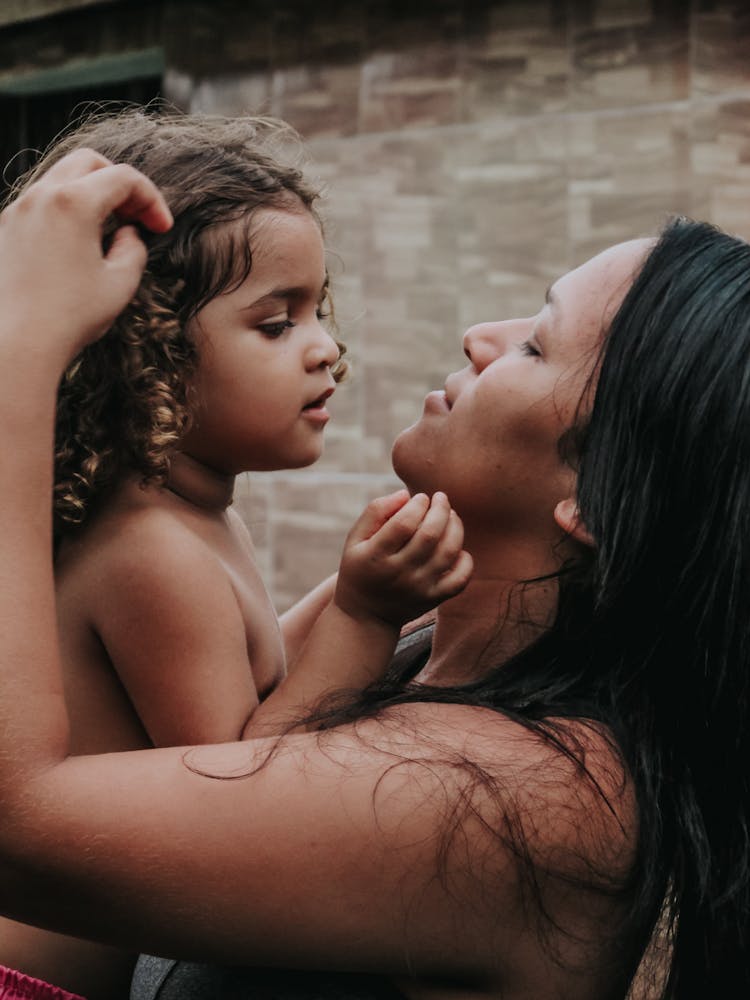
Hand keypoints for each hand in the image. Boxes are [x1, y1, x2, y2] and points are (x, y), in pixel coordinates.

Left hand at [0, 148, 171, 365]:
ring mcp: (18, 210)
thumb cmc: (70, 316)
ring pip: (62, 178)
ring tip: (109, 230)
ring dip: (92, 194)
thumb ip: (133, 248)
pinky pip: (42, 202)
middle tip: (136, 216)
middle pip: (89, 162)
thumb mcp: (120, 283)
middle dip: (120, 183)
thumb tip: (128, 235)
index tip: (162, 228)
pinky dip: (67, 209)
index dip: (152, 200)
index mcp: (73, 202)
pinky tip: (80, 243)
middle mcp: (41, 196)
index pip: (124, 178)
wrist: (18, 343)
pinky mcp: (6, 229)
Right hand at [335, 490, 472, 627]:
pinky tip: (458, 548)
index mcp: (375, 556)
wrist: (365, 617)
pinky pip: (460, 579)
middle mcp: (398, 573)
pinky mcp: (433, 599)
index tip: (420, 497)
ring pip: (448, 552)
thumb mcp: (355, 539)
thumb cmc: (361, 567)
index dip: (417, 504)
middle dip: (441, 509)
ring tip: (450, 515)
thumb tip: (405, 494)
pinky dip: (465, 560)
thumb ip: (375, 512)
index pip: (404, 523)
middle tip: (441, 498)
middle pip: (430, 535)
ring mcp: (418, 588)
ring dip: (455, 527)